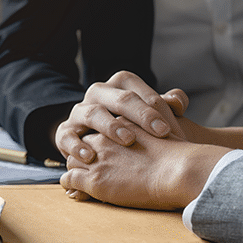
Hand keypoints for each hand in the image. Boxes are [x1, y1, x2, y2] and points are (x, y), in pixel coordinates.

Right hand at [55, 71, 188, 163]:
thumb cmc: (132, 127)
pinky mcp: (64, 133)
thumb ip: (165, 107)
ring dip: (111, 126)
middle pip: (117, 97)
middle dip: (141, 114)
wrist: (96, 140)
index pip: (134, 87)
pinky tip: (90, 156)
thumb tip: (178, 102)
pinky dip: (77, 146)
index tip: (171, 126)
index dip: (153, 104)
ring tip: (128, 141)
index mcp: (118, 86)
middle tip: (160, 132)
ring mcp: (79, 113)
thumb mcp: (149, 116)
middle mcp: (97, 94)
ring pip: (92, 112)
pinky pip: (67, 136)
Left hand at [59, 129, 229, 210]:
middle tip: (87, 164)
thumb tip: (174, 100)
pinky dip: (69, 184)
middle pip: (82, 142)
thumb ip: (159, 120)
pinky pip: (69, 179)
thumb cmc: (181, 154)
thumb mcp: (167, 126)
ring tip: (78, 179)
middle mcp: (104, 138)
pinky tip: (75, 191)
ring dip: (74, 169)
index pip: (99, 128)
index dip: (100, 141)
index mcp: (120, 124)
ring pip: (72, 160)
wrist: (180, 170)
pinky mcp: (94, 180)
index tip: (101, 150)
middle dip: (83, 153)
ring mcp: (97, 158)